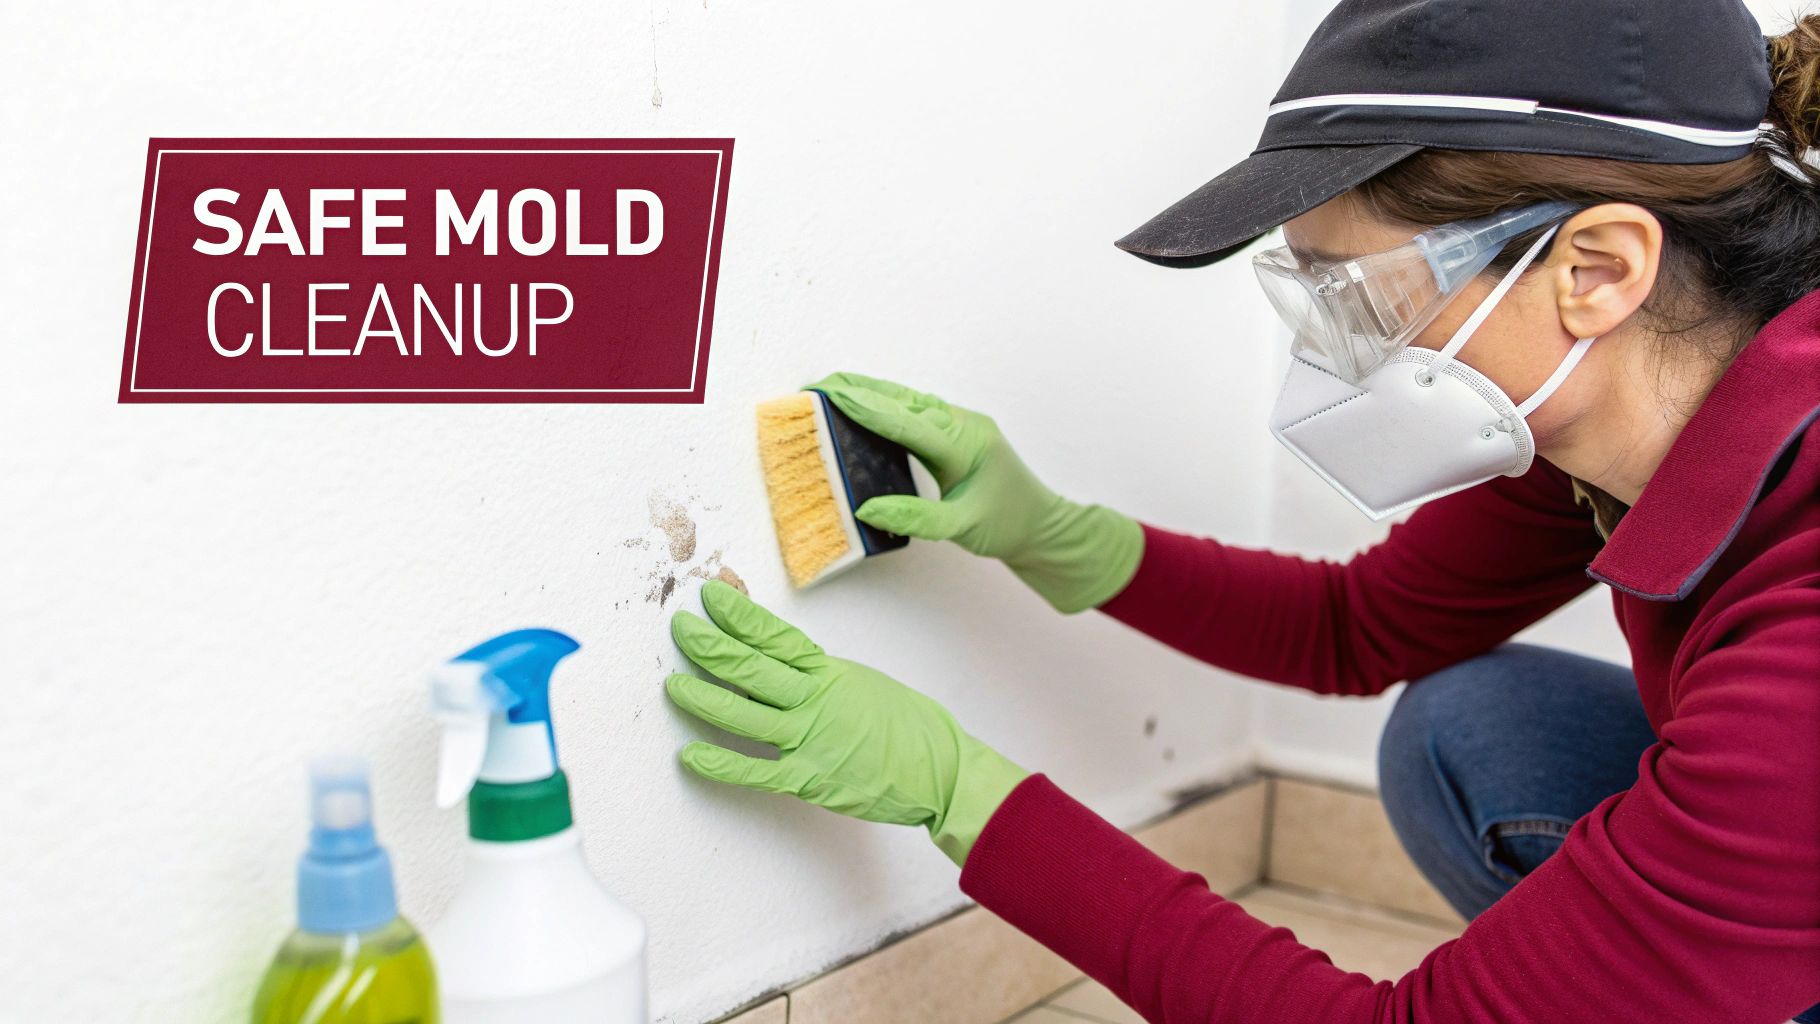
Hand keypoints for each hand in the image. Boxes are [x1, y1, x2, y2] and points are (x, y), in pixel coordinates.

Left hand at [665, 579, 1027, 865]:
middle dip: (710, 646)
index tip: (711, 595)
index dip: (739, 614)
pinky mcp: (810, 779)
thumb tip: (773, 656)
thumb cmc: (906, 725)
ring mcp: (811, 739)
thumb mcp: (861, 682)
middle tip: (680, 628)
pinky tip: (690, 755)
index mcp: (830, 672)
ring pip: (744, 714)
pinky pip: (756, 770)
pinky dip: (721, 764)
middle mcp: (816, 699)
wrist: (941, 769)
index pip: (775, 636)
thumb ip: (816, 673)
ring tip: (672, 685)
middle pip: (751, 668)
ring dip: (703, 698)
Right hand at [809, 371, 1142, 612]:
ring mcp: (962, 425)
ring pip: (910, 401)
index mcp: (965, 445)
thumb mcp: (961, 529)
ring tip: (833, 387)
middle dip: (861, 391)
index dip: (867, 410)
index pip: (908, 423)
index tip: (831, 396)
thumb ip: (915, 518)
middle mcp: (963, 426)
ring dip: (872, 392)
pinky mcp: (957, 432)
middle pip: (905, 401)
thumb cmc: (1007, 526)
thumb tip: (867, 509)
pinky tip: (866, 403)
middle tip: (818, 386)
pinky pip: (917, 410)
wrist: (1041, 526)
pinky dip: (888, 405)